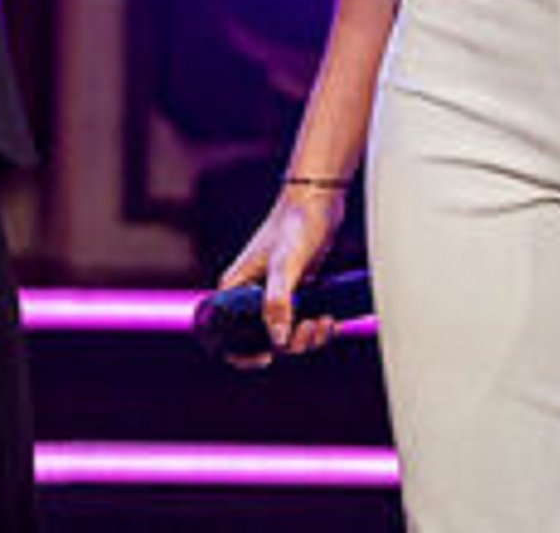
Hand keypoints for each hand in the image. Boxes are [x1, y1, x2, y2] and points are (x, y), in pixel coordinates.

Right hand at [214, 182, 350, 369]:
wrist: (318, 200)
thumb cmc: (295, 224)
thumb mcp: (285, 265)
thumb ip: (278, 303)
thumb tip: (278, 342)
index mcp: (235, 290)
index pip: (227, 335)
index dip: (243, 355)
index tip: (267, 358)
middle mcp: (252, 295)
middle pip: (266, 340)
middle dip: (292, 343)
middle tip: (312, 327)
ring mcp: (277, 294)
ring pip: (289, 334)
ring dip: (309, 337)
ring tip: (326, 322)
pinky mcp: (298, 291)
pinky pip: (304, 322)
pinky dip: (318, 328)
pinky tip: (332, 321)